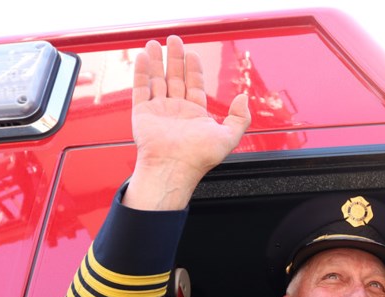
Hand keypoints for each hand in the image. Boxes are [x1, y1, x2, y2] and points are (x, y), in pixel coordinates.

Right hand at [124, 35, 251, 209]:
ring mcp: (159, 111)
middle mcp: (176, 111)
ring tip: (155, 43)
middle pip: (175, 78)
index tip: (192, 53)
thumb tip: (244, 98)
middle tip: (175, 40)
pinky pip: (141, 89)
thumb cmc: (200, 157)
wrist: (174, 167)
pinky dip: (141, 72)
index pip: (194, 85)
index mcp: (195, 115)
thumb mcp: (229, 136)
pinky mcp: (143, 114)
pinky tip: (143, 58)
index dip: (194, 68)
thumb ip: (240, 117)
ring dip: (156, 61)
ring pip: (157, 80)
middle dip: (175, 58)